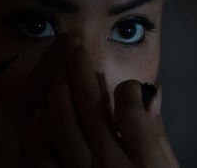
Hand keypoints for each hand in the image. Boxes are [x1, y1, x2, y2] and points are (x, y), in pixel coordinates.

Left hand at [24, 34, 179, 167]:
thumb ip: (158, 137)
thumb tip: (151, 95)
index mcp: (144, 163)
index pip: (130, 108)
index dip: (126, 88)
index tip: (126, 87)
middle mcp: (108, 166)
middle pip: (89, 106)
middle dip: (79, 67)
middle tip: (74, 41)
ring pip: (60, 124)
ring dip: (57, 92)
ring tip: (59, 73)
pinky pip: (39, 157)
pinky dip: (37, 130)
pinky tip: (41, 114)